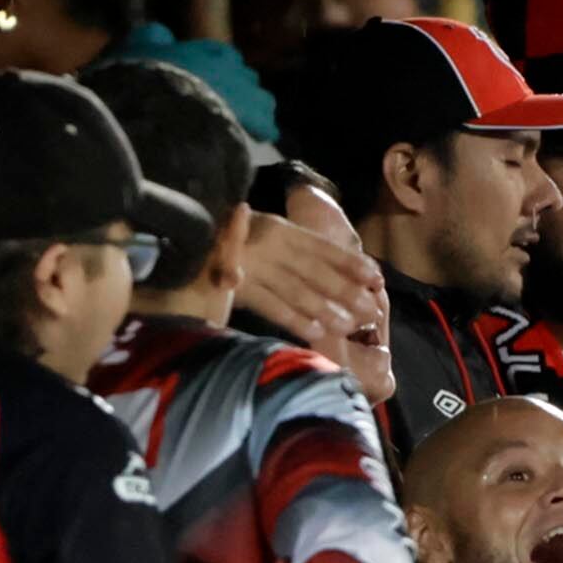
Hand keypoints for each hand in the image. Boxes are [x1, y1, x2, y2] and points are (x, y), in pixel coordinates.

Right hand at [236, 214, 387, 351]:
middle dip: (345, 291)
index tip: (377, 278)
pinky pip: (270, 305)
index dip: (351, 263)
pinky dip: (293, 318)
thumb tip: (335, 271)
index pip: (323, 247)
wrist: (185, 236)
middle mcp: (270, 243)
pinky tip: (316, 332)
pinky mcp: (236, 286)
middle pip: (315, 270)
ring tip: (350, 325)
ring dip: (325, 308)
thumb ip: (294, 250)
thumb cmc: (230, 238)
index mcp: (281, 229)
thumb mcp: (264, 234)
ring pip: (296, 289)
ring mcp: (253, 263)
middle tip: (371, 311)